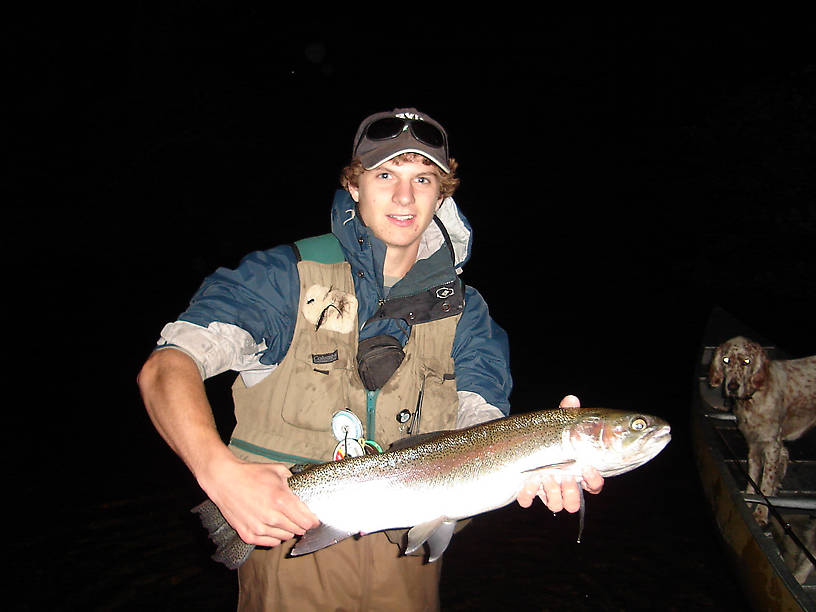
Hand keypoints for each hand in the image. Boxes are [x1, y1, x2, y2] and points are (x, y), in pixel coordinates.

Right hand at [203, 457, 320, 547]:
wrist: (224, 480)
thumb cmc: (251, 474)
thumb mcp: (277, 470)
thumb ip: (294, 482)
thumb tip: (305, 491)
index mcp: (281, 500)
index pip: (306, 521)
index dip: (313, 521)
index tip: (314, 520)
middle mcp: (271, 517)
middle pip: (298, 530)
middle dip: (301, 524)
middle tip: (297, 516)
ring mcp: (259, 528)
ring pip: (285, 537)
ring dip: (287, 530)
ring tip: (282, 518)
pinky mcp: (248, 535)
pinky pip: (271, 542)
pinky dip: (274, 536)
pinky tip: (272, 526)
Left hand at [516, 394, 604, 512]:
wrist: (519, 442)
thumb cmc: (548, 435)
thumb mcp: (558, 424)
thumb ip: (567, 414)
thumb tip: (571, 399)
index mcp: (576, 471)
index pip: (593, 484)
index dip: (594, 481)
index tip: (588, 468)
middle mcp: (563, 485)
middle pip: (575, 501)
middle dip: (571, 492)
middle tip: (564, 477)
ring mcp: (545, 491)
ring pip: (556, 505)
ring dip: (551, 493)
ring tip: (545, 477)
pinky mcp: (526, 492)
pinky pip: (527, 501)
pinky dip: (527, 493)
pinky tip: (526, 481)